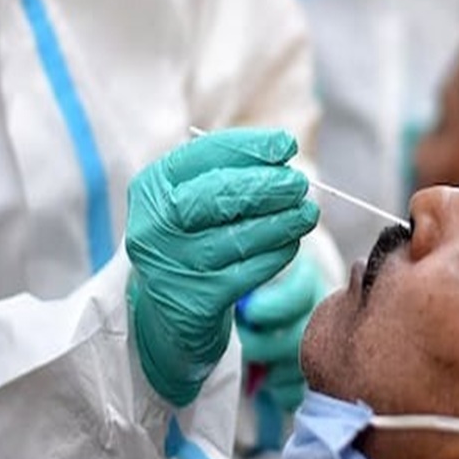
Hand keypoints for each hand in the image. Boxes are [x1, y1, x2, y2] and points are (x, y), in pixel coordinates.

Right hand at [127, 128, 319, 405]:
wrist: (163, 312)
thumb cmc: (189, 240)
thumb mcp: (192, 199)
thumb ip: (228, 173)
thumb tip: (283, 155)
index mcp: (151, 188)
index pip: (203, 156)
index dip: (250, 147)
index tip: (286, 145)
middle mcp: (153, 226)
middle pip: (219, 196)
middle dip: (268, 186)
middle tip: (300, 184)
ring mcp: (171, 267)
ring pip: (238, 237)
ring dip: (282, 222)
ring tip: (307, 213)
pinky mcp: (194, 303)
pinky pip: (247, 273)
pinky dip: (276, 255)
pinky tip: (291, 244)